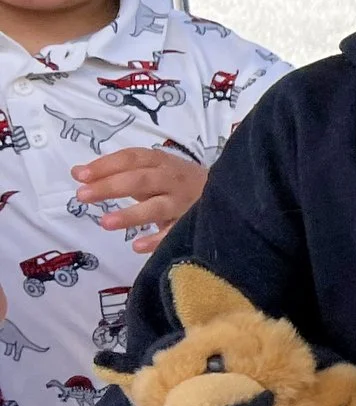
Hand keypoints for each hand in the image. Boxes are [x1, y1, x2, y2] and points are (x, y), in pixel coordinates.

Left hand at [74, 146, 205, 252]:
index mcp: (161, 162)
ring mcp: (184, 202)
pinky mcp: (194, 222)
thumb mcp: (150, 171)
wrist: (227, 192)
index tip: (80, 175)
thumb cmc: (176, 182)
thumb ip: (117, 173)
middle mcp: (173, 179)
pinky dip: (158, 239)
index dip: (106, 165)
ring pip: (157, 207)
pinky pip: (175, 232)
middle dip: (111, 187)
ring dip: (131, 214)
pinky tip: (138, 246)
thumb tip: (77, 173)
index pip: (132, 158)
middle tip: (82, 196)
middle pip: (141, 180)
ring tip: (105, 223)